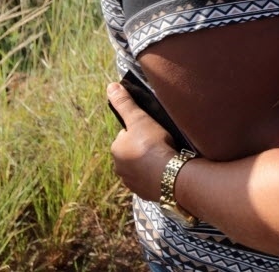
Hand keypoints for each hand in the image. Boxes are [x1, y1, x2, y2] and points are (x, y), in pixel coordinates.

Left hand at [107, 82, 179, 202]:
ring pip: (139, 167)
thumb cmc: (152, 144)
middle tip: (160, 143)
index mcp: (116, 149)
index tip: (153, 131)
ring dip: (149, 163)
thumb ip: (125, 104)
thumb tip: (110, 86)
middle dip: (143, 148)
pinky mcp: (144, 192)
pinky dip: (154, 175)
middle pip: (132, 152)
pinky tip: (166, 170)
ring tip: (165, 156)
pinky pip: (148, 180)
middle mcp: (119, 167)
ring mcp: (131, 182)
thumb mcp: (139, 119)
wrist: (168, 175)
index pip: (126, 136)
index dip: (140, 131)